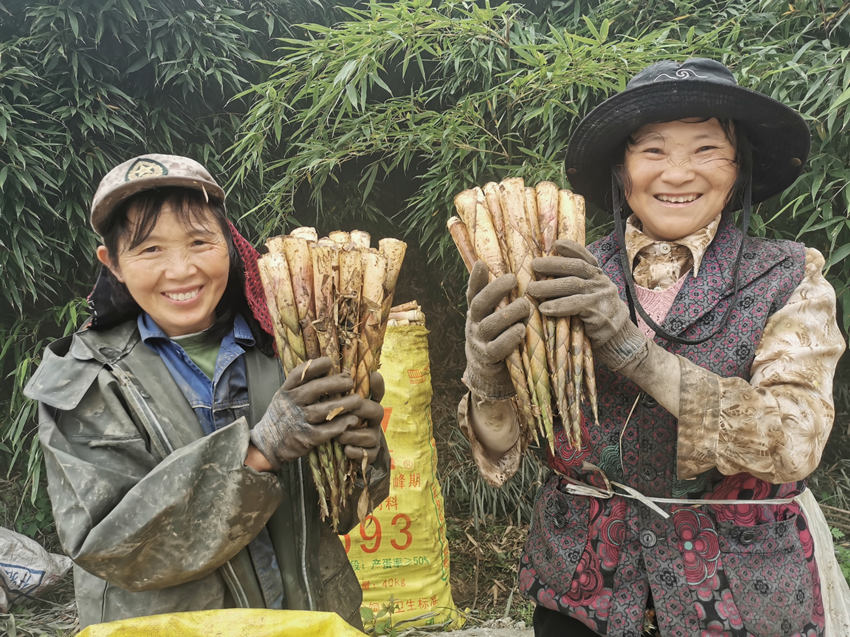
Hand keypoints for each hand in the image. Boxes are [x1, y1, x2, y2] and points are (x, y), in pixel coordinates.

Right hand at [251, 357, 360, 469]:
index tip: (330, 362)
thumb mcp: (283, 396)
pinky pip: (325, 431)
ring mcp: (297, 422)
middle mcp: (290, 405)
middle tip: (350, 381)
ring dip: (343, 405)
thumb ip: (299, 384)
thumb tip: (326, 368)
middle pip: (314, 390)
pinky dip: (340, 425)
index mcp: (285, 391)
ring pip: (323, 411)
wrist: (267, 443)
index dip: (315, 366)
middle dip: (335, 384)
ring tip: (357, 400)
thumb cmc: (281, 416)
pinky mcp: (305, 439)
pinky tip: (351, 420)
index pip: (299, 374)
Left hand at [336, 371, 384, 463]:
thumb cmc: (332, 424)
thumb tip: (325, 367)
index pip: (377, 392)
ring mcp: (372, 437)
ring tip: (340, 436)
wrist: (336, 453)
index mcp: (364, 405)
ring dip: (355, 435)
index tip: (373, 375)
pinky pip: (368, 454)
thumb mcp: (330, 406)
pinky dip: (356, 451)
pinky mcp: (369, 454)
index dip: (377, 385)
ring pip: (372, 434)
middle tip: (345, 412)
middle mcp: (371, 420)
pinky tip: (346, 450)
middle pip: (378, 411)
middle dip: (361, 410)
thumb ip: (332, 392)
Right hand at [464, 260, 529, 398]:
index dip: (475, 279)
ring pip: (489, 325)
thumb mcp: (495, 316)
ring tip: (525, 305)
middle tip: (513, 279)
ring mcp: (479, 342)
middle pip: (480, 304)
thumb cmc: (497, 336)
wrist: (486, 371)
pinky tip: (521, 330)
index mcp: (476, 312)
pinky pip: (496, 348)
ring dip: (507, 314)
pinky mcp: (488, 359)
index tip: (481, 263)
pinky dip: (509, 339)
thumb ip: (500, 298)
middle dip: (495, 290)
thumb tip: (513, 271)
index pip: (473, 292)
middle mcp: (474, 324)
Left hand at [528, 239, 645, 369]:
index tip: (555, 244)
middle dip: (553, 264)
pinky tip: (544, 309)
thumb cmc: (597, 318)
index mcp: (598, 275)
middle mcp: (601, 282)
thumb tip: (546, 277)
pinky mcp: (599, 313)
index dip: (571, 247)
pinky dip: (558, 307)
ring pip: (573, 285)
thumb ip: (577, 286)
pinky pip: (576, 306)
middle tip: (534, 265)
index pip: (585, 256)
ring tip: (531, 289)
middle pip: (576, 267)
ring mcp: (602, 296)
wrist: (620, 341)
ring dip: (550, 287)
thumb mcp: (590, 297)